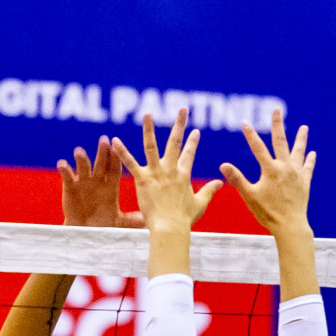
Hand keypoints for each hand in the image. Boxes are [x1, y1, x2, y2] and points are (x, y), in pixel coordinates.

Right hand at [58, 137, 142, 228]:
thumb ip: (129, 220)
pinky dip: (64, 169)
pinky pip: (67, 176)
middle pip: (101, 163)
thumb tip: (144, 222)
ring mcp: (83, 182)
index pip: (114, 169)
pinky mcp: (70, 187)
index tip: (118, 148)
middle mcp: (97, 180)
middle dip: (102, 152)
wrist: (84, 232)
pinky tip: (62, 164)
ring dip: (81, 159)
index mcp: (110, 186)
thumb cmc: (102, 225)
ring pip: (83, 166)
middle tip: (103, 140)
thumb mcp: (117, 222)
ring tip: (79, 152)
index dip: (116, 158)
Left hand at [112, 109, 221, 231]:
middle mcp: (171, 170)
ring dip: (149, 130)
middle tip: (183, 109)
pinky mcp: (142, 179)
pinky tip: (114, 140)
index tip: (195, 131)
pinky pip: (130, 163)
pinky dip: (122, 152)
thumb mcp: (200, 203)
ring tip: (148, 114)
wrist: (170, 227)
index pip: (189, 154)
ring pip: (151, 146)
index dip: (193, 142)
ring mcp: (156, 173)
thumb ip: (210, 190)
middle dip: (180, 124)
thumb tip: (221, 182)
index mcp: (184, 175)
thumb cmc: (184, 219)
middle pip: (175, 142)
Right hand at [221, 107, 314, 235]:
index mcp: (270, 170)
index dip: (250, 134)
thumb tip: (223, 165)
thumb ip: (237, 179)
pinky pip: (308, 167)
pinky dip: (310, 159)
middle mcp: (285, 167)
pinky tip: (312, 153)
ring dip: (301, 139)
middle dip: (277, 125)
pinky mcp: (304, 182)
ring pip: (298, 151)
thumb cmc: (267, 213)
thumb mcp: (249, 196)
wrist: (290, 225)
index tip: (245, 122)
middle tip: (276, 111)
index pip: (258, 148)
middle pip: (281, 142)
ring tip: (304, 128)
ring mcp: (296, 174)